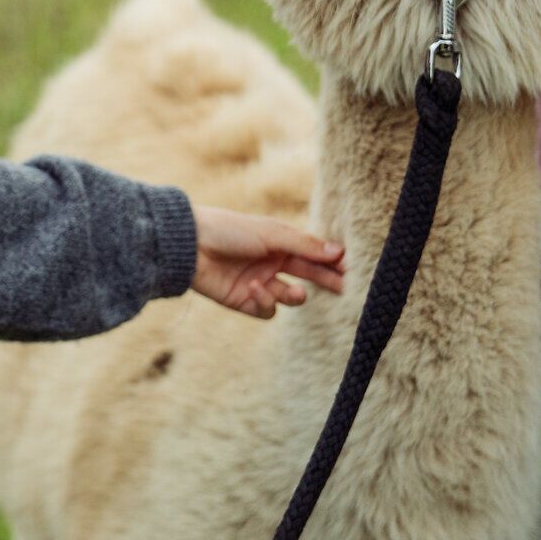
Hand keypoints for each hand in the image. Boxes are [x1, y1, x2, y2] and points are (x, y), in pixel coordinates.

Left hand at [192, 205, 345, 318]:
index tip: (351, 268)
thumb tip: (339, 252)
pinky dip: (265, 301)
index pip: (314, 254)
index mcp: (280, 242)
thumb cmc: (229, 230)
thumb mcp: (271, 234)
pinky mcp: (244, 300)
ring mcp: (259, 282)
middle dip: (326, 282)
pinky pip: (267, 309)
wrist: (189, 245)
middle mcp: (272, 262)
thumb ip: (305, 246)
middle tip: (345, 288)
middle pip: (308, 275)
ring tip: (296, 291)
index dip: (332, 262)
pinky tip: (254, 287)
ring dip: (295, 296)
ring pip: (290, 297)